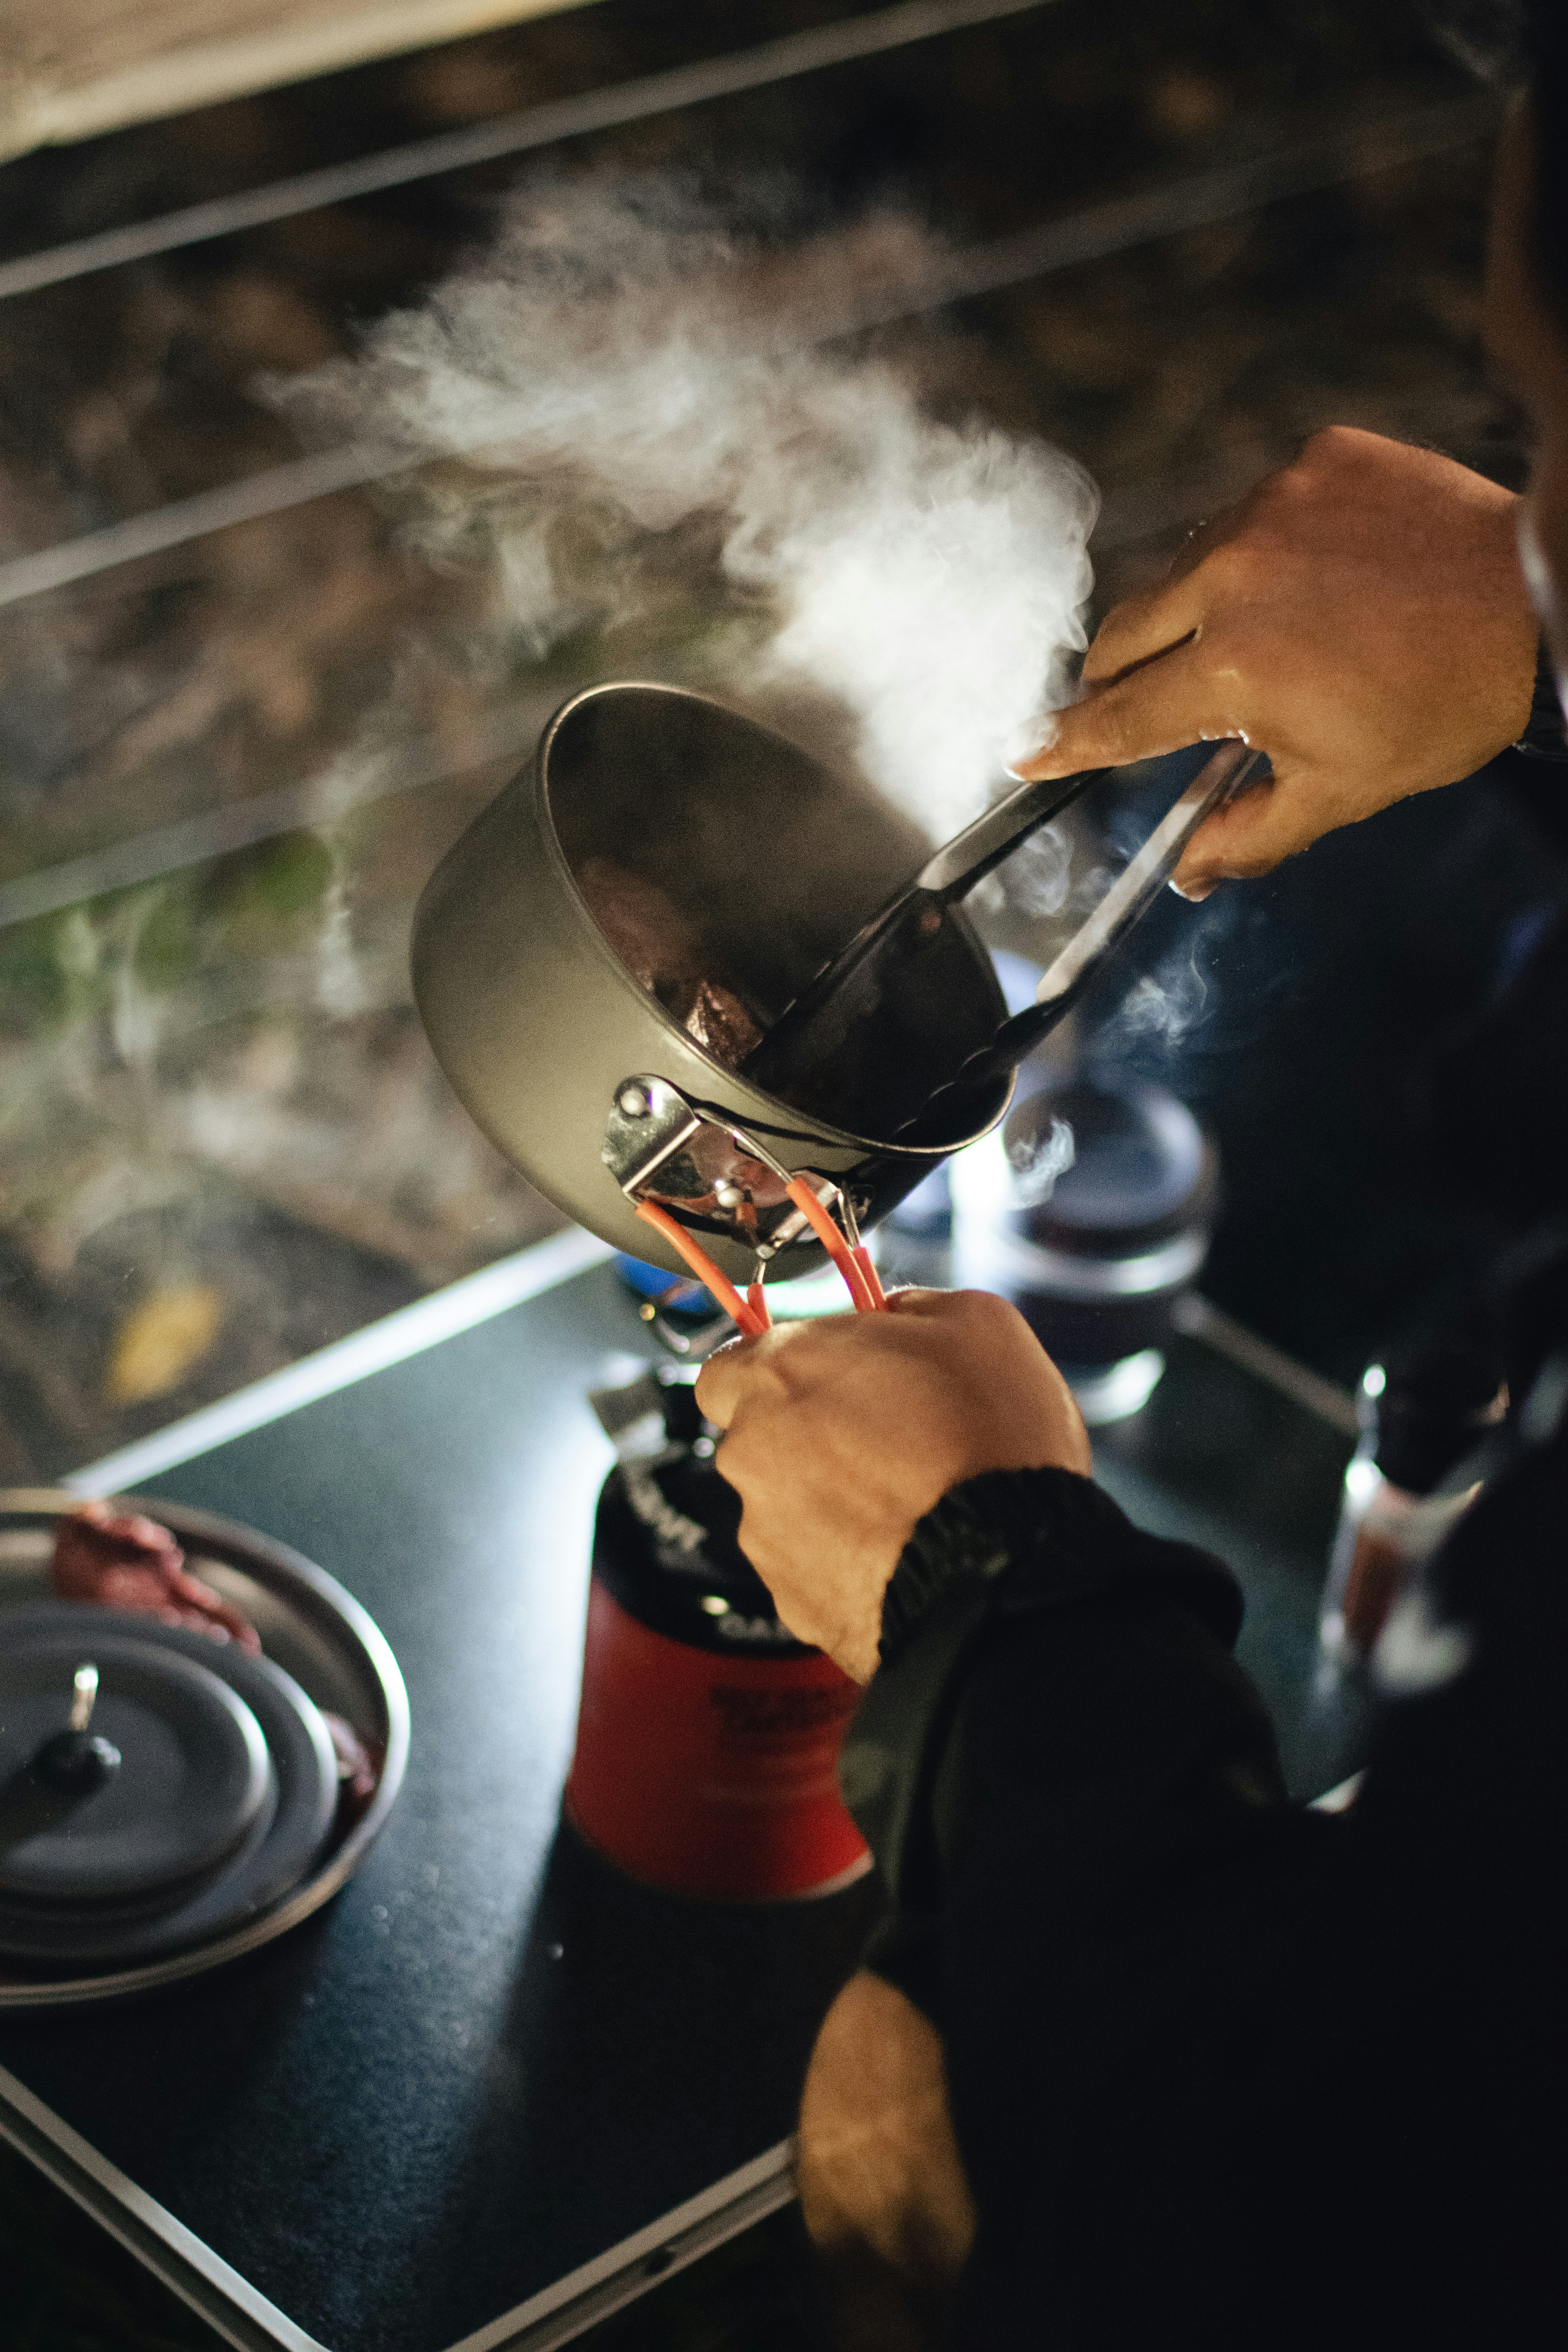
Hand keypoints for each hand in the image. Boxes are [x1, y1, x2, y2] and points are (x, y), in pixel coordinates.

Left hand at [694, 1289, 1089, 1683]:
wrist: (1008, 1571)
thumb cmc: (991, 1440)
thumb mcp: (976, 1322)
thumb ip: (910, 1306)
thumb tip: (893, 1314)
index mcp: (779, 1371)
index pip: (731, 1364)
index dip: (783, 1373)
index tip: (830, 1381)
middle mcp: (751, 1452)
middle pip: (760, 1438)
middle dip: (811, 1439)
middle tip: (889, 1443)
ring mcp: (766, 1535)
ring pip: (786, 1507)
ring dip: (832, 1502)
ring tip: (912, 1505)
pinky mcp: (792, 1603)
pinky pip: (812, 1568)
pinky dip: (849, 1560)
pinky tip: (906, 1551)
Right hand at [1016, 427, 1537, 896]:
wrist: (1542, 600)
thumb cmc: (1444, 704)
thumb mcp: (1344, 789)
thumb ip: (1249, 833)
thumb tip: (1187, 871)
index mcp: (1234, 669)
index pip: (1121, 716)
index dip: (1068, 739)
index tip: (1024, 749)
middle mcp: (1234, 577)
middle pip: (1128, 632)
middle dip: (1120, 675)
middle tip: (1137, 701)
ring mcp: (1273, 506)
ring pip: (1185, 568)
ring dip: (1196, 611)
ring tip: (1262, 639)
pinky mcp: (1315, 461)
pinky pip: (1253, 512)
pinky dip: (1262, 553)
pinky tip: (1312, 579)